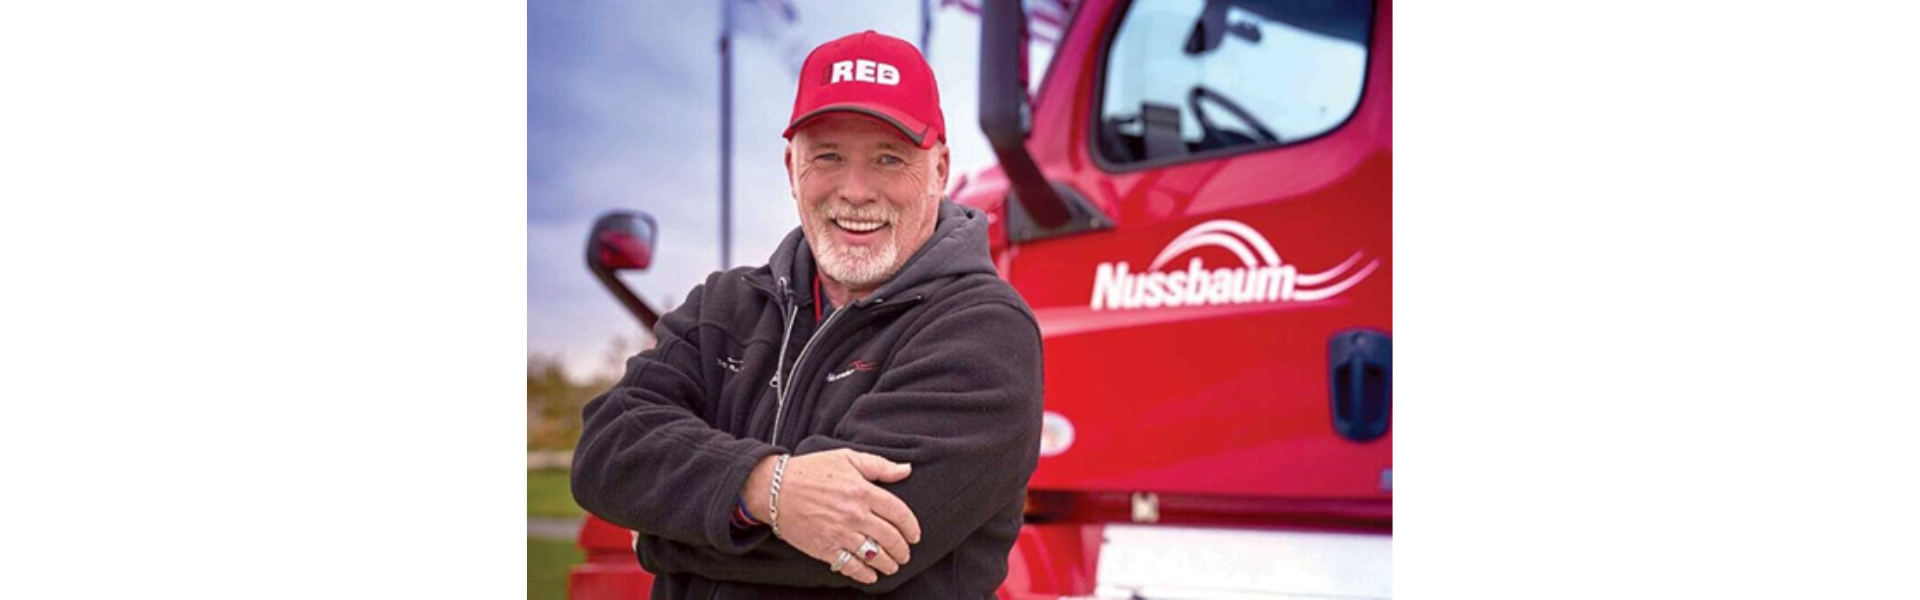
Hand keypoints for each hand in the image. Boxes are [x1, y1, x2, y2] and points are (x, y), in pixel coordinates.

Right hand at [741, 449, 921, 584]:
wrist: (774, 489)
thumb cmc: (811, 470)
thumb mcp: (846, 457)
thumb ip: (879, 465)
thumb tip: (906, 469)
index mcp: (863, 491)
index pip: (900, 514)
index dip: (911, 527)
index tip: (914, 535)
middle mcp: (855, 515)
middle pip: (891, 538)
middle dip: (902, 550)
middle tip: (905, 554)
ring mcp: (840, 533)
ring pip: (874, 555)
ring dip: (888, 564)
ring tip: (892, 565)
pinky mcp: (825, 548)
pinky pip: (851, 566)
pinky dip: (864, 574)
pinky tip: (871, 575)